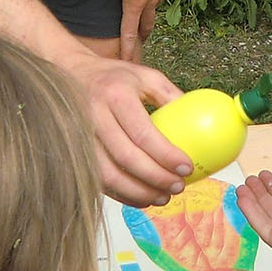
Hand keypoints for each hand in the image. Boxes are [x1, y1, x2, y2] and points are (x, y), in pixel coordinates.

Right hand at [58, 52, 189, 205]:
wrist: (70, 72)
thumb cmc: (114, 77)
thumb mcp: (145, 76)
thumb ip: (171, 97)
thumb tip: (202, 122)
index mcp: (116, 95)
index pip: (142, 132)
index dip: (165, 155)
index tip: (187, 168)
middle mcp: (94, 116)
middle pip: (126, 157)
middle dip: (155, 178)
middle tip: (178, 187)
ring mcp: (80, 136)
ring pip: (108, 174)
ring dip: (138, 192)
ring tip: (162, 198)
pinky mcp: (75, 151)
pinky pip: (98, 180)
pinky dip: (121, 194)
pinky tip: (141, 197)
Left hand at [61, 0, 181, 63]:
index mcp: (134, 4)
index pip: (129, 32)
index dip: (128, 49)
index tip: (129, 63)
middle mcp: (149, 1)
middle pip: (146, 25)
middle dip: (141, 38)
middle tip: (139, 47)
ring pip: (154, 11)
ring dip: (150, 20)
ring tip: (147, 24)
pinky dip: (156, 0)